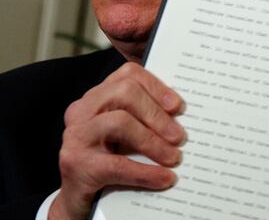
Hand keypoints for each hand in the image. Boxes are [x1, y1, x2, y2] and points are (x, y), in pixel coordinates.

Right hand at [48, 62, 184, 219]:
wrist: (77, 199)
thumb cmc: (108, 160)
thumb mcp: (126, 136)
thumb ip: (145, 121)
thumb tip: (184, 120)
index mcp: (97, 98)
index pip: (128, 75)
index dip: (156, 87)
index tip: (178, 106)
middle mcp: (83, 111)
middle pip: (124, 93)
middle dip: (157, 114)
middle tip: (179, 136)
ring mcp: (76, 136)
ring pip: (120, 122)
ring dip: (153, 141)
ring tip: (174, 157)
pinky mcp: (76, 163)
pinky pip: (117, 163)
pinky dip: (145, 172)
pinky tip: (164, 178)